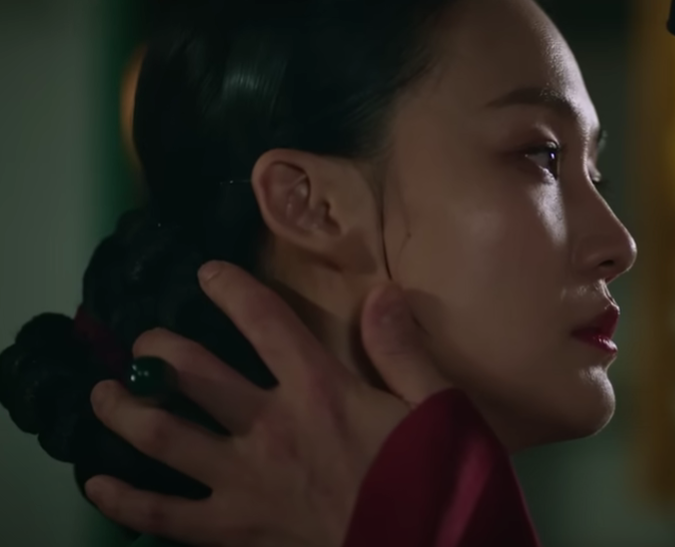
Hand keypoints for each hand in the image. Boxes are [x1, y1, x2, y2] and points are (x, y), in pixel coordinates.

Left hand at [84, 261, 448, 546]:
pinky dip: (124, 499)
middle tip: (144, 340)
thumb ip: (401, 350)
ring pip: (163, 436)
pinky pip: (164, 513)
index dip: (230, 288)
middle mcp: (270, 427)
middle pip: (194, 374)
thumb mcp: (436, 406)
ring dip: (124, 411)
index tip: (207, 273)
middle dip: (159, 348)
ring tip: (103, 394)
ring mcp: (244, 481)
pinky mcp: (233, 529)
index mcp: (320, 390)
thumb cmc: (434, 478)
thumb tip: (381, 292)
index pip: (263, 321)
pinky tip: (96, 483)